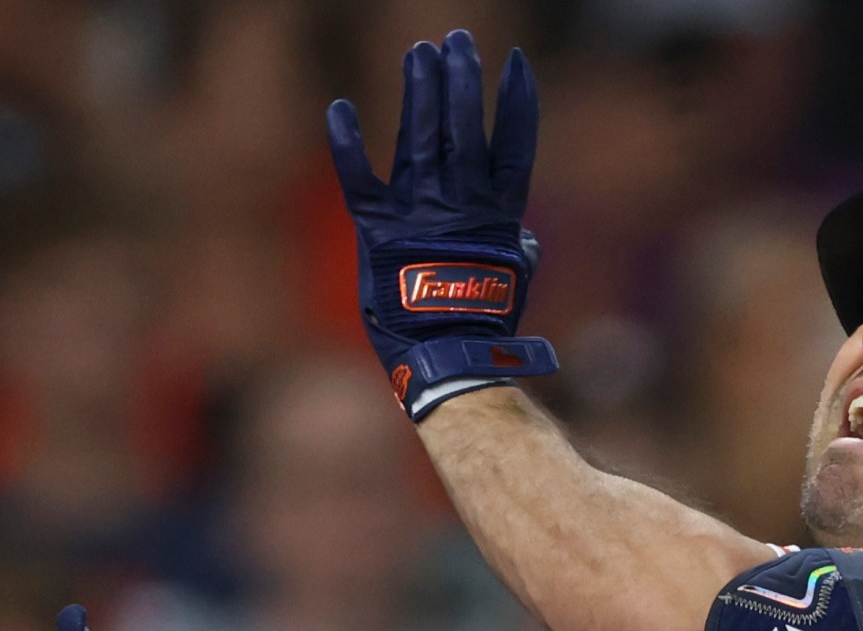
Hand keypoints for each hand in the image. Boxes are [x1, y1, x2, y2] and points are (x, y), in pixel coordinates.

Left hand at [328, 29, 555, 418]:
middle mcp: (459, 202)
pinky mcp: (376, 229)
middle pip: (461, 125)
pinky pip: (359, 177)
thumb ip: (516, 241)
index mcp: (498, 212)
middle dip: (460, 79)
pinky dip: (348, 142)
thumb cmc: (485, 323)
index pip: (512, 143)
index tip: (515, 63)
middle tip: (457, 41)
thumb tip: (521, 231)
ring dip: (419, 90)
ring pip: (419, 136)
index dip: (516, 101)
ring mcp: (417, 212)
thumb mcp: (517, 276)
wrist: (444, 356)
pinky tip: (341, 108)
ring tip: (420, 52)